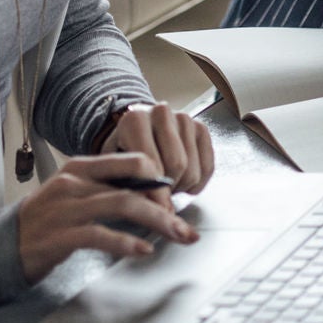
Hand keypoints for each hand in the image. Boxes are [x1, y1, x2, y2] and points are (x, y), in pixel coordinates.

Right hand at [15, 152, 199, 281]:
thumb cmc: (45, 221)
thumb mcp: (76, 196)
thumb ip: (110, 190)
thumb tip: (155, 197)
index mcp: (81, 167)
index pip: (134, 160)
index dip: (161, 179)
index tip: (174, 200)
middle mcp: (74, 183)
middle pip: (135, 184)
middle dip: (167, 204)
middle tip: (185, 225)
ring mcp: (65, 208)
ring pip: (123, 205)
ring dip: (158, 221)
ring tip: (176, 235)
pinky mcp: (58, 236)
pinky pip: (99, 235)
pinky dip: (126, 242)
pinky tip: (143, 250)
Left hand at [98, 100, 214, 210]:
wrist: (135, 131)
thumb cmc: (123, 152)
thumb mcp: (114, 165)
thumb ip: (127, 182)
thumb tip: (151, 207)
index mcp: (135, 119)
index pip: (152, 163)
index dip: (155, 192)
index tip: (154, 210)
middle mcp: (161, 113)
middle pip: (178, 164)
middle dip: (170, 190)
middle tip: (160, 200)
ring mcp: (184, 118)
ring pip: (193, 169)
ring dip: (182, 187)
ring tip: (168, 189)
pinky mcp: (201, 127)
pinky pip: (208, 166)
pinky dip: (198, 183)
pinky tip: (184, 185)